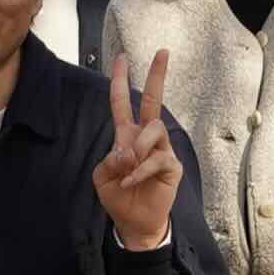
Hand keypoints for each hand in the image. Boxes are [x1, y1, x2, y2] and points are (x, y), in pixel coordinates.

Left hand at [93, 46, 183, 249]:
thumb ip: (109, 160)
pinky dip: (140, 170)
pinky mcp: (171, 166)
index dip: (120, 80)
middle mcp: (145, 137)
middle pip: (152, 100)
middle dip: (156, 75)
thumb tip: (127, 151)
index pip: (122, 102)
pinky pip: (158, 157)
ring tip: (128, 168)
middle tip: (162, 51)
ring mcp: (161, 150)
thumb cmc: (119, 196)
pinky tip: (131, 182)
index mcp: (126, 136)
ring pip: (154, 129)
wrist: (134, 222)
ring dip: (137, 147)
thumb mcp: (102, 177)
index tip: (121, 57)